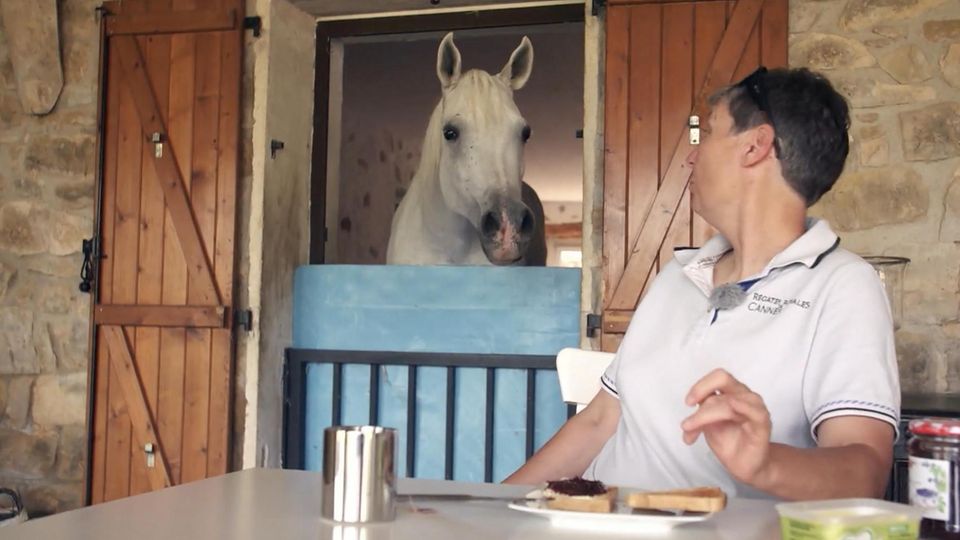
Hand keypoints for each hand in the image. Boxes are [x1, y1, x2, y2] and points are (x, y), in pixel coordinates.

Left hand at [681, 369, 772, 485]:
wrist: (743, 464)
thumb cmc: (729, 440)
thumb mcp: (706, 427)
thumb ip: (697, 418)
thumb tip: (686, 425)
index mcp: (730, 393)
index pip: (717, 377)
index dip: (700, 385)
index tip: (688, 402)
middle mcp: (743, 396)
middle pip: (723, 379)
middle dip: (701, 391)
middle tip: (689, 406)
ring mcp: (754, 409)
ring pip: (729, 400)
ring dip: (706, 414)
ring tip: (692, 429)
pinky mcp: (762, 425)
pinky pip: (756, 411)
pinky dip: (743, 406)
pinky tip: (733, 406)